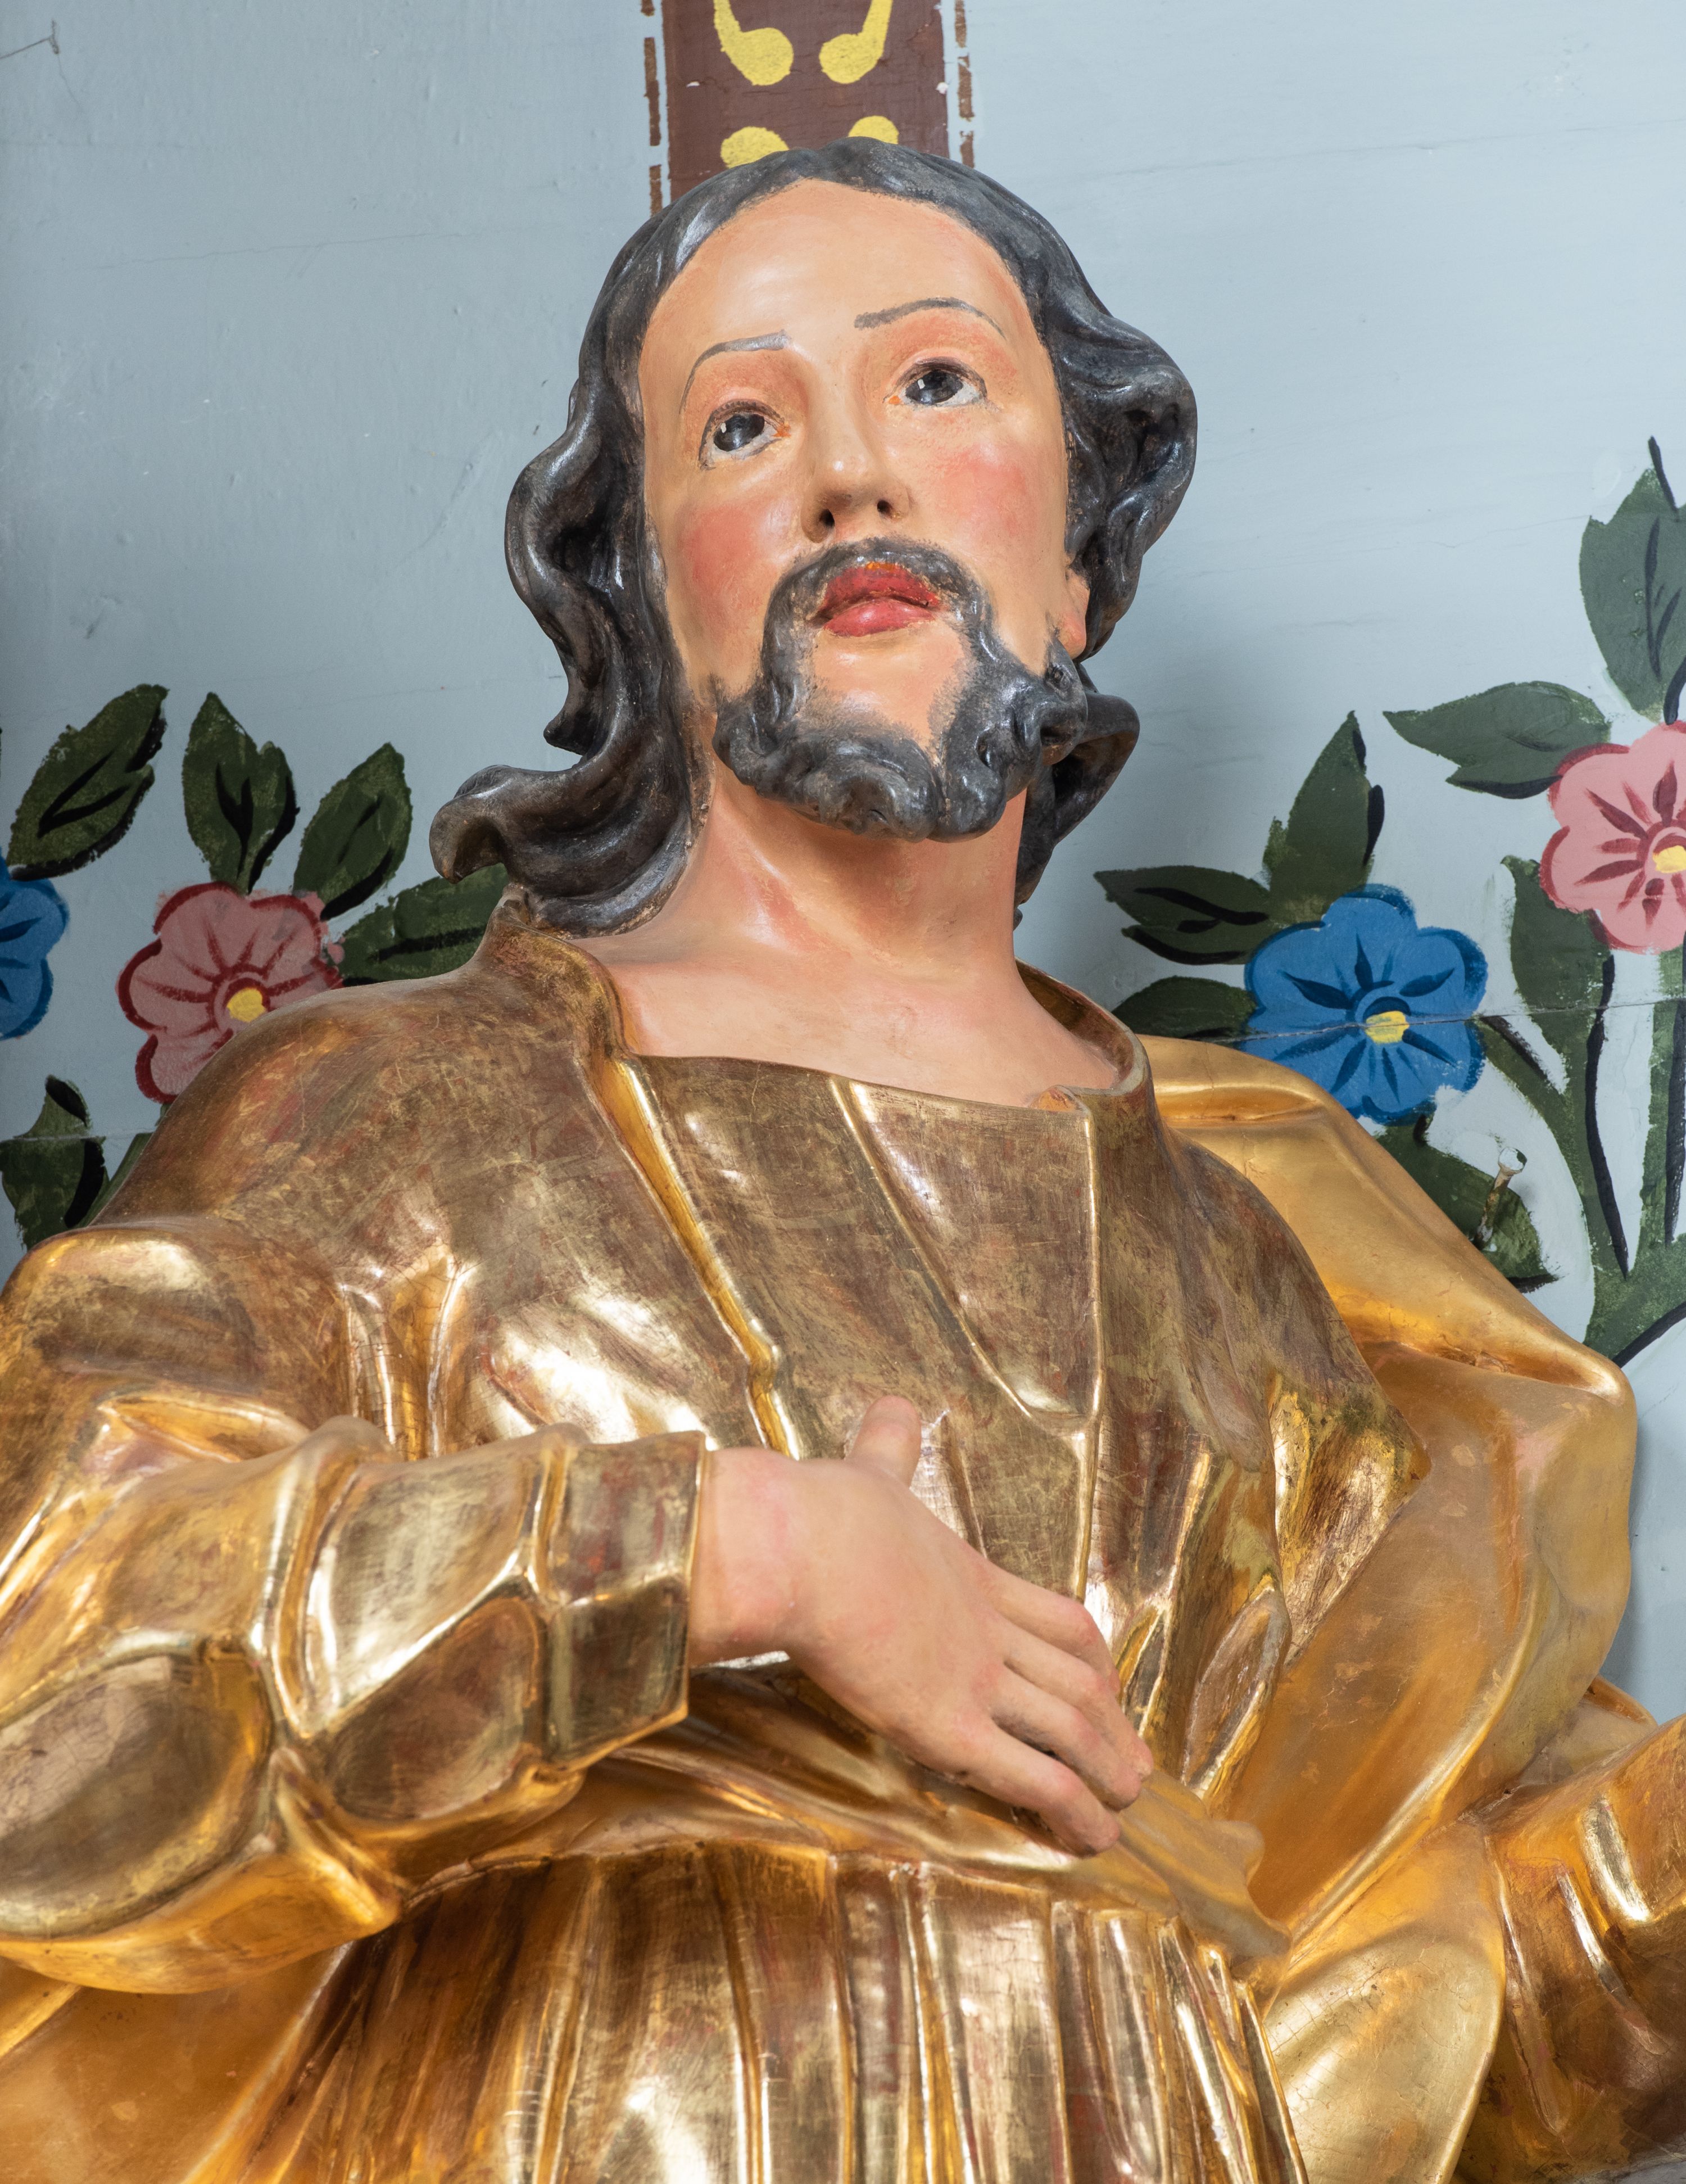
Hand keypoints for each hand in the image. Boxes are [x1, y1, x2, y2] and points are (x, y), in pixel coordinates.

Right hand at [689, 1396, 1151, 1853]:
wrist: (794, 1547)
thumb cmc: (819, 1514)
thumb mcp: (869, 1472)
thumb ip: (887, 1449)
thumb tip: (892, 1405)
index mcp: (971, 1576)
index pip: (1056, 1619)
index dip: (1090, 1658)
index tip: (1108, 1683)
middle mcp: (987, 1629)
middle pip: (1076, 1678)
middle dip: (1111, 1723)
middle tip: (1136, 1762)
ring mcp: (974, 1678)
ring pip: (1071, 1728)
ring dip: (1105, 1771)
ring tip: (1126, 1807)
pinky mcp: (947, 1725)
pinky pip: (1033, 1776)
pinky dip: (1073, 1811)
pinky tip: (1092, 1838)